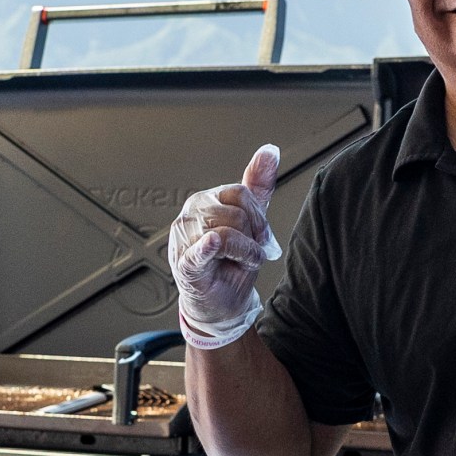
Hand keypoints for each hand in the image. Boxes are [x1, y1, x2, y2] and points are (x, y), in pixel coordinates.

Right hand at [169, 145, 281, 348]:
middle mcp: (191, 215)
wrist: (219, 305)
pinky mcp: (185, 264)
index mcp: (206, 202)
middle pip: (235, 211)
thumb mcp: (249, 222)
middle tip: (251, 253)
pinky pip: (198, 250)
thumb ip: (258, 186)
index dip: (257, 216)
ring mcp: (184, 239)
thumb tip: (270, 150)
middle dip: (253, 235)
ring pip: (226, 231)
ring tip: (241, 262)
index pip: (240, 193)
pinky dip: (206, 247)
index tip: (260, 236)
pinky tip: (210, 244)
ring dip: (245, 252)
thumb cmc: (229, 265)